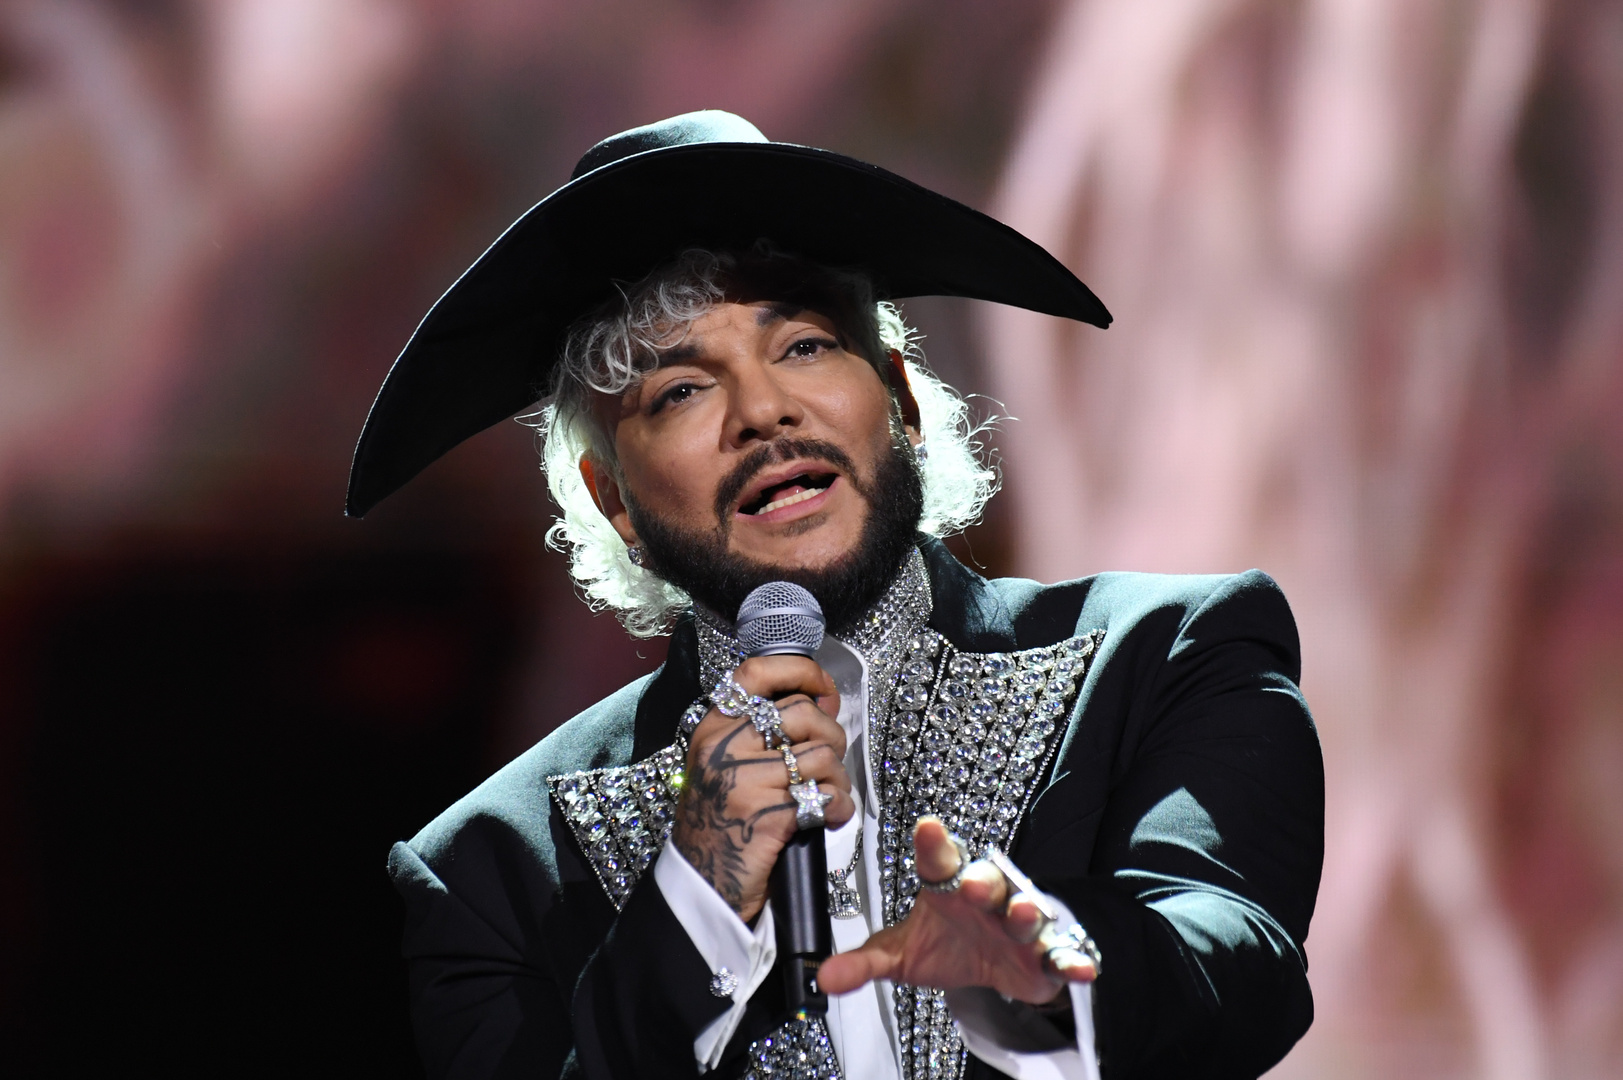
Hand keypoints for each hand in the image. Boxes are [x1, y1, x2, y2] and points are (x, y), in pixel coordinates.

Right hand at [672, 656, 853, 920]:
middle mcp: (724, 748)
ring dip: (838, 778)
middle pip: (802, 713)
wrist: (703, 885)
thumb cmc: (722, 824)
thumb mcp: (726, 766)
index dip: (800, 672)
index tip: (824, 689)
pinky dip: (839, 808)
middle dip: (832, 735)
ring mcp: (744, 781)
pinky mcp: (767, 815)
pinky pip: (826, 795)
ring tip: (827, 795)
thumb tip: (822, 702)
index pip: (757, 673)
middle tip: (829, 760)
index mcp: (714, 729)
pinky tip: (828, 818)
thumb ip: (762, 732)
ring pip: (821, 756)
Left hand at [818, 816, 1096, 1003]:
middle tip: (973, 885)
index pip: (936, 860)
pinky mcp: (1046, 956)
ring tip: (1024, 915)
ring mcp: (1019, 925)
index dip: (932, 844)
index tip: (927, 827)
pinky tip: (1077, 967)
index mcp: (948, 886)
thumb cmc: (946, 942)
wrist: (991, 965)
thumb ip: (864, 963)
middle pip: (987, 880)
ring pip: (1027, 911)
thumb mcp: (901, 953)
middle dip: (983, 881)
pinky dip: (1072, 959)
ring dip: (1027, 913)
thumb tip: (822, 977)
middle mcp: (987, 897)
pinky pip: (1063, 954)